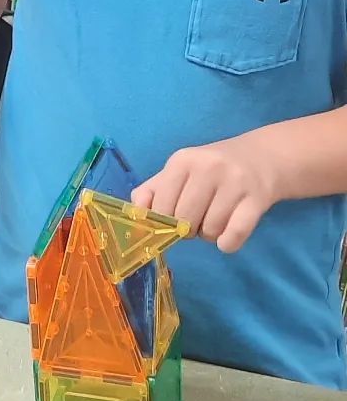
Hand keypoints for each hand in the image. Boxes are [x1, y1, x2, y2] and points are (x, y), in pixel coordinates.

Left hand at [131, 137, 277, 252]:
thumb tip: (136, 211)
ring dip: (210, 235)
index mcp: (182, 160)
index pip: (161, 207)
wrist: (263, 157)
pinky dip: (228, 244)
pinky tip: (228, 236)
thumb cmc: (212, 168)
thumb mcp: (179, 170)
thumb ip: (152, 190)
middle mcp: (207, 167)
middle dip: (188, 230)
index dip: (165, 221)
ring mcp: (234, 182)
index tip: (174, 217)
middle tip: (197, 220)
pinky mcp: (257, 199)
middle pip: (185, 221)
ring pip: (210, 231)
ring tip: (216, 220)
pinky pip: (234, 236)